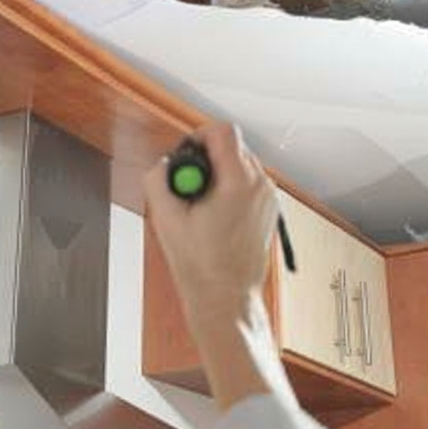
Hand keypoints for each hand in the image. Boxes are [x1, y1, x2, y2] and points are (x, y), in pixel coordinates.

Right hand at [144, 121, 278, 339]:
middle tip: (189, 186)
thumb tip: (164, 164)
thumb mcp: (166, 217)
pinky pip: (248, 182)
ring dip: (218, 174)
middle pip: (231, 146)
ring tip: (202, 205)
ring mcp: (268, 197)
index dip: (199, 135)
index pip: (223, 131)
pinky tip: (215, 214)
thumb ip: (158, 178)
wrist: (226, 297)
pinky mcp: (269, 209)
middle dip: (206, 159)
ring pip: (240, 163)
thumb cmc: (202, 265)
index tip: (187, 154)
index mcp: (238, 182)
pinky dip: (230, 188)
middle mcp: (260, 185)